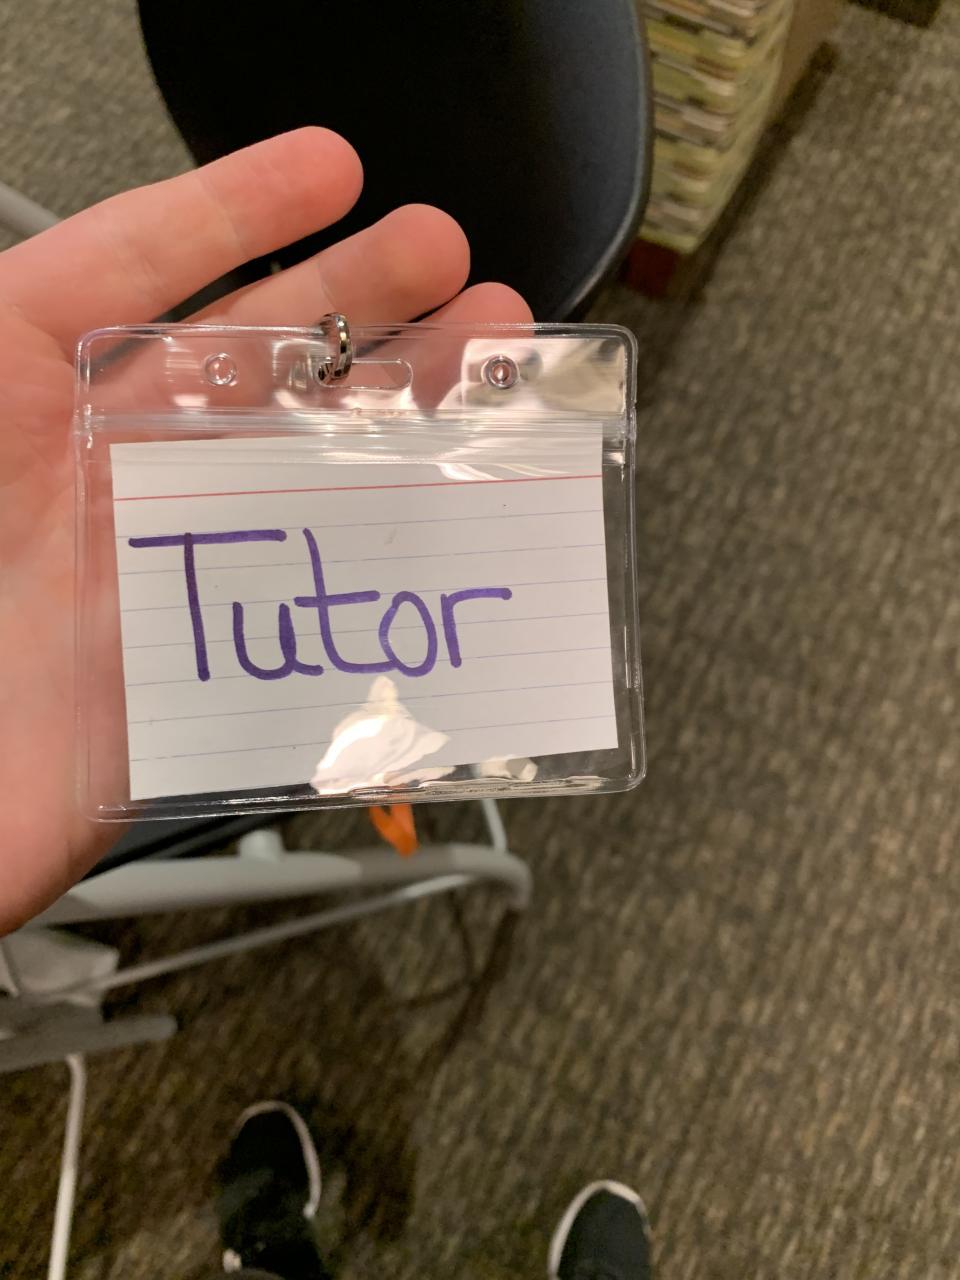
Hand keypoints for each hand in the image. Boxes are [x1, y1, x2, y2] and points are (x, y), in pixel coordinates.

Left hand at [0, 129, 529, 931]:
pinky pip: (313, 617)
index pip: (141, 276)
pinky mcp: (199, 681)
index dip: (240, 211)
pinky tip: (448, 521)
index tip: (334, 172)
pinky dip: (387, 569)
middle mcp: (103, 484)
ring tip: (487, 365)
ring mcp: (162, 579)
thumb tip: (65, 272)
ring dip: (401, 420)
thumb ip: (9, 331)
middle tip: (452, 265)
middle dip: (362, 304)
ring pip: (305, 480)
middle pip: (254, 371)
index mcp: (28, 405)